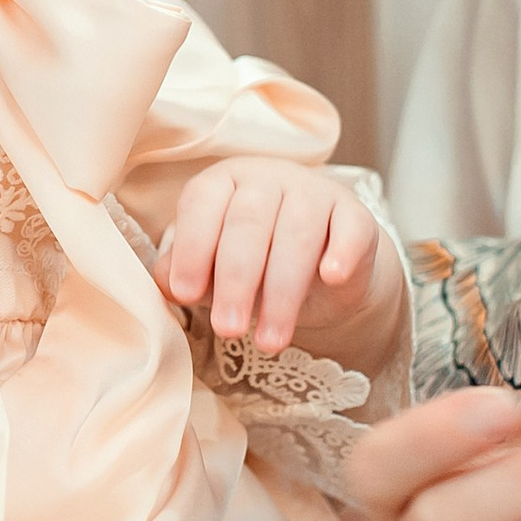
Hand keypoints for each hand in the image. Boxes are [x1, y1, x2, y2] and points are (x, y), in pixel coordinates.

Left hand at [163, 158, 390, 355]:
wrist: (321, 272)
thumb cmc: (253, 264)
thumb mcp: (213, 270)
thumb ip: (184, 272)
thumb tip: (165, 284)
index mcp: (223, 182)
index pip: (202, 204)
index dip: (193, 249)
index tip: (186, 294)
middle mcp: (267, 179)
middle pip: (248, 223)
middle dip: (236, 282)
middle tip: (227, 330)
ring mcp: (314, 192)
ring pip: (297, 233)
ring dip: (282, 292)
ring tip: (270, 341)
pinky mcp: (355, 214)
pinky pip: (349, 229)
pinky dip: (341, 252)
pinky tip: (331, 278)